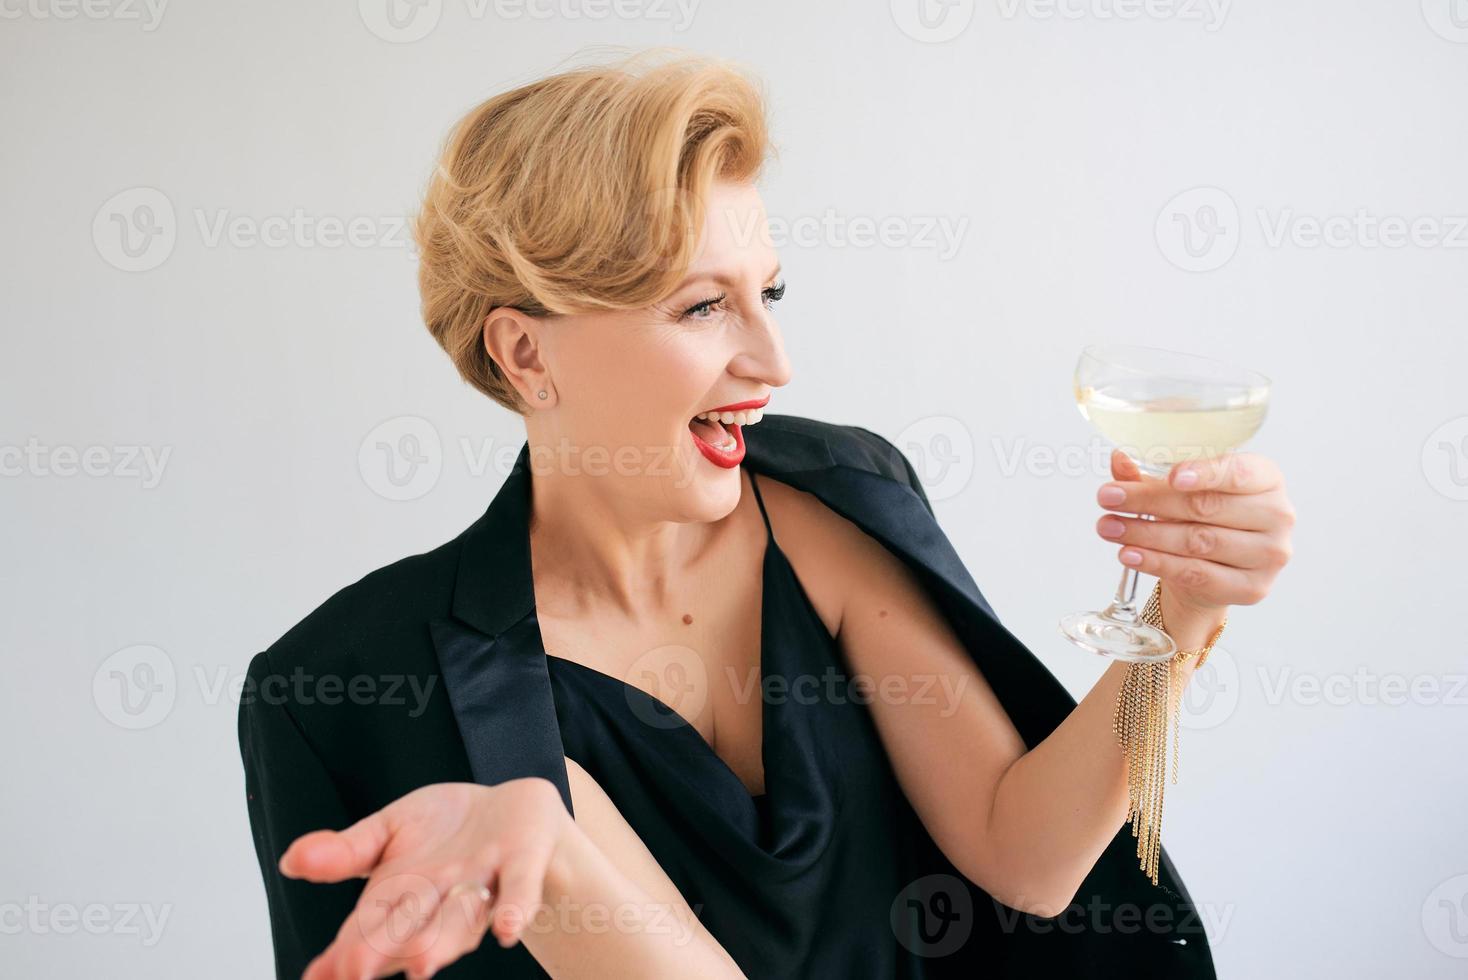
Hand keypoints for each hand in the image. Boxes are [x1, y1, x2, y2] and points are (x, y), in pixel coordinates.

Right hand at [280, 778, 571, 979]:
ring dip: (443, 942)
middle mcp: (440, 904)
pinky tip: (507, 929)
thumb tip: (290, 861)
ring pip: (461, 920)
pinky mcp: (522, 862)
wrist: (514, 807)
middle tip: (356, 972)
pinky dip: (514, 909)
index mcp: (400, 900)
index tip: (318, 976)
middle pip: (409, 932)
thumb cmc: (445, 828)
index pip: (366, 930)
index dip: (345, 953)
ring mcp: (482, 886)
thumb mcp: (389, 830)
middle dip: (385, 952)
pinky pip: (519, 889)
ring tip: (422, 963)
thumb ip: (346, 852)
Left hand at [1094, 449, 1295, 617]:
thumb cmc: (1199, 517)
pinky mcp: (1252, 587)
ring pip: (1198, 542)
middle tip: (1106, 497)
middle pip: (1207, 507)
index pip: (1237, 473)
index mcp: (1266, 479)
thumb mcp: (1176, 489)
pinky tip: (1129, 554)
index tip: (1170, 476)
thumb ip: (1149, 473)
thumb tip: (1119, 458)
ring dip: (1146, 534)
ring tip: (1108, 526)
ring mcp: (1269, 555)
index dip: (1204, 473)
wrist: (1212, 569)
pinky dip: (1157, 563)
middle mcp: (1277, 515)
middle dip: (1149, 501)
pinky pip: (1196, 574)